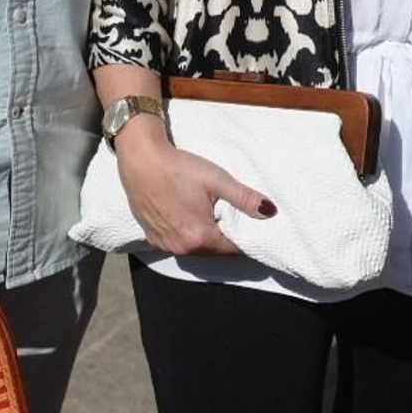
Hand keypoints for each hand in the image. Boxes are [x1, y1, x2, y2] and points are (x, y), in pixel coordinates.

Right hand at [116, 120, 274, 256]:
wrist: (141, 160)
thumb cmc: (178, 168)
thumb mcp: (217, 179)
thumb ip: (244, 198)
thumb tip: (270, 212)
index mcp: (200, 237)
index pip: (233, 250)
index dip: (247, 240)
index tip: (255, 229)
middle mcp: (181, 248)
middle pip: (215, 251)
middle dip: (227, 239)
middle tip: (236, 219)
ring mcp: (165, 245)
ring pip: (197, 249)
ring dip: (208, 238)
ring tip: (214, 216)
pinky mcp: (153, 238)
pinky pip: (179, 244)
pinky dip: (189, 236)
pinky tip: (190, 217)